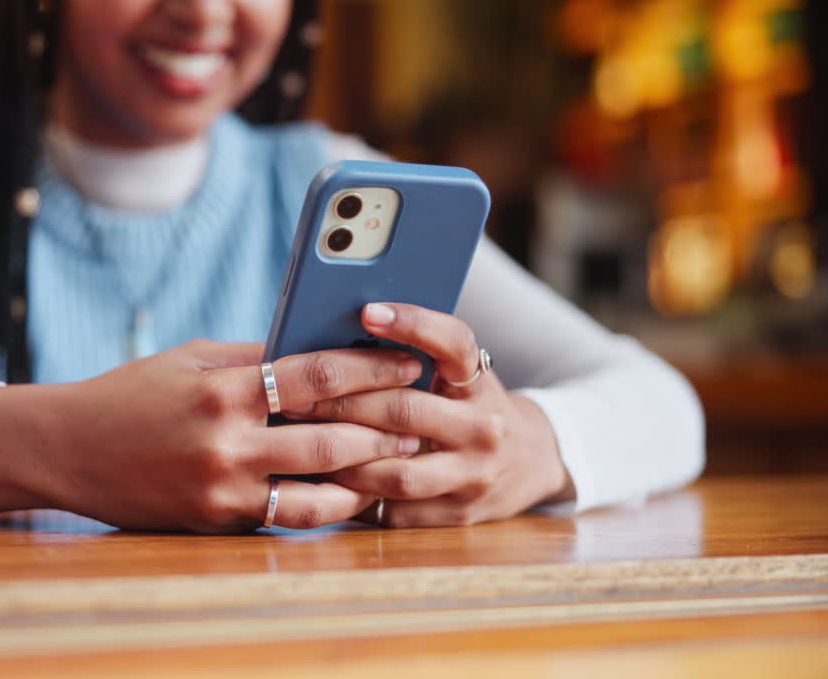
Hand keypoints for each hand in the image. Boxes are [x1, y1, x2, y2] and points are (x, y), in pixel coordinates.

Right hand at [0, 339, 423, 532]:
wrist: (66, 449)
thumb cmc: (130, 394)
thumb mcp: (190, 360)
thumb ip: (253, 357)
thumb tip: (317, 348)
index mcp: (223, 388)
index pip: (316, 375)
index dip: (371, 366)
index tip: (409, 360)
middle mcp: (226, 441)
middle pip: (331, 436)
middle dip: (384, 425)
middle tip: (421, 415)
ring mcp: (222, 488)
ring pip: (318, 488)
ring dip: (367, 474)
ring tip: (400, 460)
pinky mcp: (216, 521)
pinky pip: (285, 515)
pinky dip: (325, 507)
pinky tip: (353, 496)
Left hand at [285, 303, 574, 526]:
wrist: (530, 462)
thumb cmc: (471, 407)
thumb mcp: (459, 376)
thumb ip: (416, 361)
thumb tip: (335, 340)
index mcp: (481, 384)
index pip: (454, 344)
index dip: (413, 324)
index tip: (368, 312)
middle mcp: (485, 429)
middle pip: (405, 411)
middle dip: (343, 403)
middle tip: (297, 397)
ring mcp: (473, 477)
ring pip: (397, 471)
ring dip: (345, 457)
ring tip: (304, 440)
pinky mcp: (457, 515)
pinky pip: (395, 509)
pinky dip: (356, 494)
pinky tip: (324, 479)